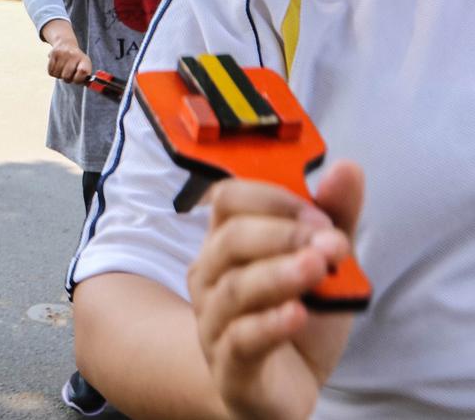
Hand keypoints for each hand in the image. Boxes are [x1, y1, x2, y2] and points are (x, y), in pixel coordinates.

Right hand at [41, 19, 91, 83]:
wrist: (66, 44)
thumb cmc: (76, 60)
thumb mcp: (84, 65)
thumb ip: (85, 76)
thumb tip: (87, 84)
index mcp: (84, 60)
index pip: (83, 71)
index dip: (78, 79)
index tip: (76, 80)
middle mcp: (74, 55)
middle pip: (66, 76)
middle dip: (67, 79)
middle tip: (68, 75)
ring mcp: (63, 54)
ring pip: (57, 74)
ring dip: (59, 75)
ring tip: (63, 70)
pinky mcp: (53, 54)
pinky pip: (51, 71)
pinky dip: (53, 72)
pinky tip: (57, 67)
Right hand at [188, 163, 364, 419]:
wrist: (281, 386)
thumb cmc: (296, 317)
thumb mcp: (325, 264)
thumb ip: (335, 218)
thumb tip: (346, 169)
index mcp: (227, 243)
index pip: (229, 199)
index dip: (274, 199)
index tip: (320, 215)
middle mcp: (211, 278)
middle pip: (229, 240)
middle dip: (283, 234)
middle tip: (331, 244)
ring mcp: (214, 322)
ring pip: (233, 289)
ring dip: (278, 274)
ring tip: (318, 268)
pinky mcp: (230, 367)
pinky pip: (241, 341)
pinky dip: (269, 325)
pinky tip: (297, 314)